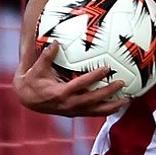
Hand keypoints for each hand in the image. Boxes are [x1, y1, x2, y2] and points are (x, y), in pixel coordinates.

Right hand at [13, 43, 129, 116]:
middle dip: (108, 92)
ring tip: (128, 100)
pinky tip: (119, 105)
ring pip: (96, 111)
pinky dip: (107, 110)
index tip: (106, 68)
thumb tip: (55, 41)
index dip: (94, 77)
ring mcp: (73, 111)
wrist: (27, 100)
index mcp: (60, 93)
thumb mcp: (37, 68)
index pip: (81, 85)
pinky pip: (94, 113)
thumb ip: (46, 56)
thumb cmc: (32, 81)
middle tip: (122, 82)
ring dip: (112, 106)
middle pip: (93, 100)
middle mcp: (69, 105)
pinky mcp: (76, 114)